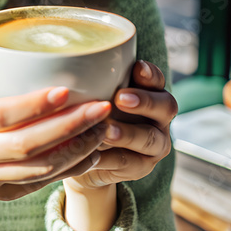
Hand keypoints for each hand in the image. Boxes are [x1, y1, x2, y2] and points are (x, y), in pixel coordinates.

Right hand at [0, 37, 110, 203]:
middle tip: (101, 107)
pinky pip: (40, 184)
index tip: (66, 90)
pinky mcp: (0, 195)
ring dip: (76, 150)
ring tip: (103, 127)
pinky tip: (92, 150)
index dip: (34, 105)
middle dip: (68, 127)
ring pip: (37, 170)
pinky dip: (69, 169)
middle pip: (24, 145)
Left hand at [64, 59, 177, 192]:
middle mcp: (158, 117)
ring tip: (106, 131)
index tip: (136, 67)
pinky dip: (111, 158)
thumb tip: (65, 63)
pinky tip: (94, 153)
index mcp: (150, 93)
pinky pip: (130, 163)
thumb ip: (89, 83)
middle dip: (145, 101)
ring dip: (128, 134)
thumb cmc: (88, 116)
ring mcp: (154, 144)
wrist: (84, 158)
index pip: (157, 79)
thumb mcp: (89, 97)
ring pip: (150, 138)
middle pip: (166, 106)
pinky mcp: (141, 167)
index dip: (150, 74)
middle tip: (120, 98)